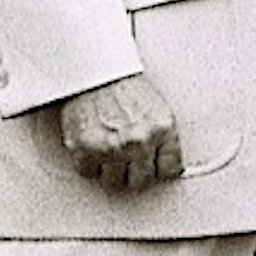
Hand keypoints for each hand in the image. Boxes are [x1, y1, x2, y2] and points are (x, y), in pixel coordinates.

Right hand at [57, 73, 180, 192]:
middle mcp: (139, 141)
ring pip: (114, 183)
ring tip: (110, 149)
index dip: (160, 168)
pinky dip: (89, 164)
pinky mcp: (85, 151)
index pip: (170, 170)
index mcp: (163, 129)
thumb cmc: (126, 87)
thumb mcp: (158, 109)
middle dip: (135, 173)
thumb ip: (163, 139)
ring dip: (111, 170)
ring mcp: (112, 148)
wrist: (97, 71)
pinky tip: (94, 145)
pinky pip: (89, 174)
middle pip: (141, 182)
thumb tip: (169, 168)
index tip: (155, 166)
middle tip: (128, 159)